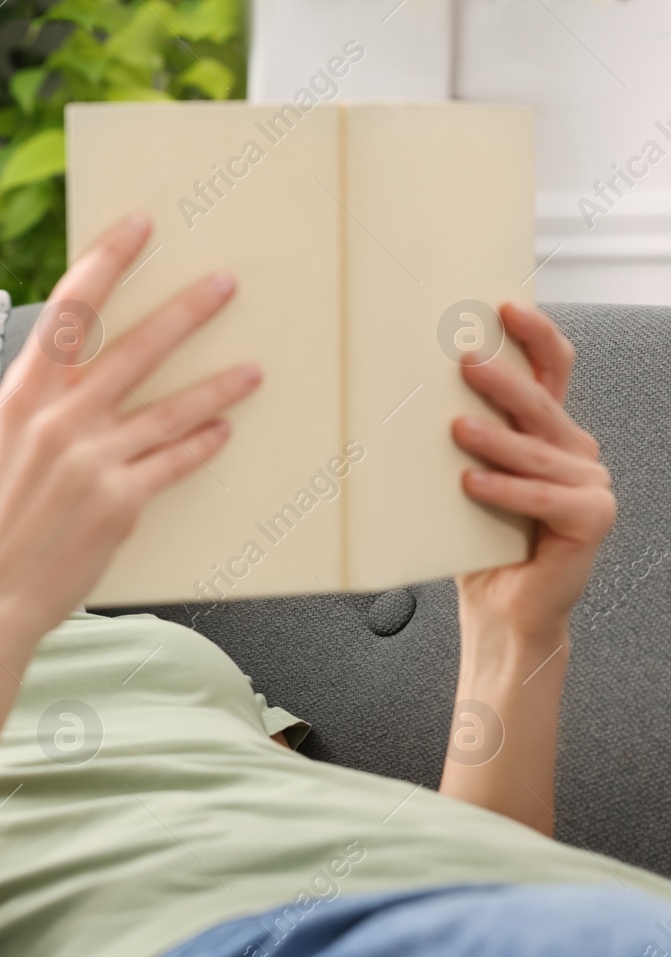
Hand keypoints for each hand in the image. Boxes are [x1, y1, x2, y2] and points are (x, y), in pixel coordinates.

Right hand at [0, 212, 261, 650]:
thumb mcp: (1, 444)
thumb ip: (42, 402)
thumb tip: (88, 364)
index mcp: (21, 397)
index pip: (69, 310)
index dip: (107, 262)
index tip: (140, 227)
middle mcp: (56, 422)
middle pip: (135, 350)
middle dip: (187, 312)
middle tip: (226, 284)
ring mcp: (90, 462)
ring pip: (171, 409)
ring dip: (218, 386)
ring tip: (253, 369)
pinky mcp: (120, 503)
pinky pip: (174, 461)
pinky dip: (201, 443)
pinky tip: (223, 429)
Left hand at [451, 303, 614, 640]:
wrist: (504, 606)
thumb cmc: (481, 542)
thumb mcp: (467, 477)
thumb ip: (462, 439)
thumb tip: (406, 394)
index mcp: (548, 432)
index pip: (551, 369)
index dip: (535, 335)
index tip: (505, 308)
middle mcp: (575, 450)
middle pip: (541, 404)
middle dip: (503, 380)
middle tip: (466, 361)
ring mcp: (591, 482)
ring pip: (536, 451)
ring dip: (494, 438)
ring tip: (456, 428)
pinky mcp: (592, 517)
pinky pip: (544, 497)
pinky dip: (506, 490)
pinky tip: (471, 483)